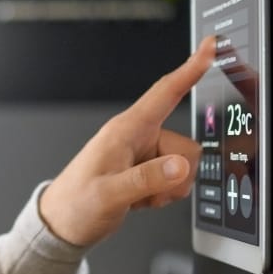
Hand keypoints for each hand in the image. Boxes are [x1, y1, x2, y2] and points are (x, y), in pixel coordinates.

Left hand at [38, 36, 216, 246]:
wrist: (63, 225)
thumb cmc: (75, 203)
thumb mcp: (108, 194)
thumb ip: (146, 180)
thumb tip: (179, 166)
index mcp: (126, 130)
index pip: (165, 93)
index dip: (191, 69)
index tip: (210, 48)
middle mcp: (137, 138)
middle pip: (185, 146)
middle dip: (176, 174)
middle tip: (147, 192)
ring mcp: (143, 156)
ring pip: (183, 166)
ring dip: (168, 188)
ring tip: (138, 196)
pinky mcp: (147, 173)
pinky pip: (175, 180)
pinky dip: (163, 194)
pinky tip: (141, 200)